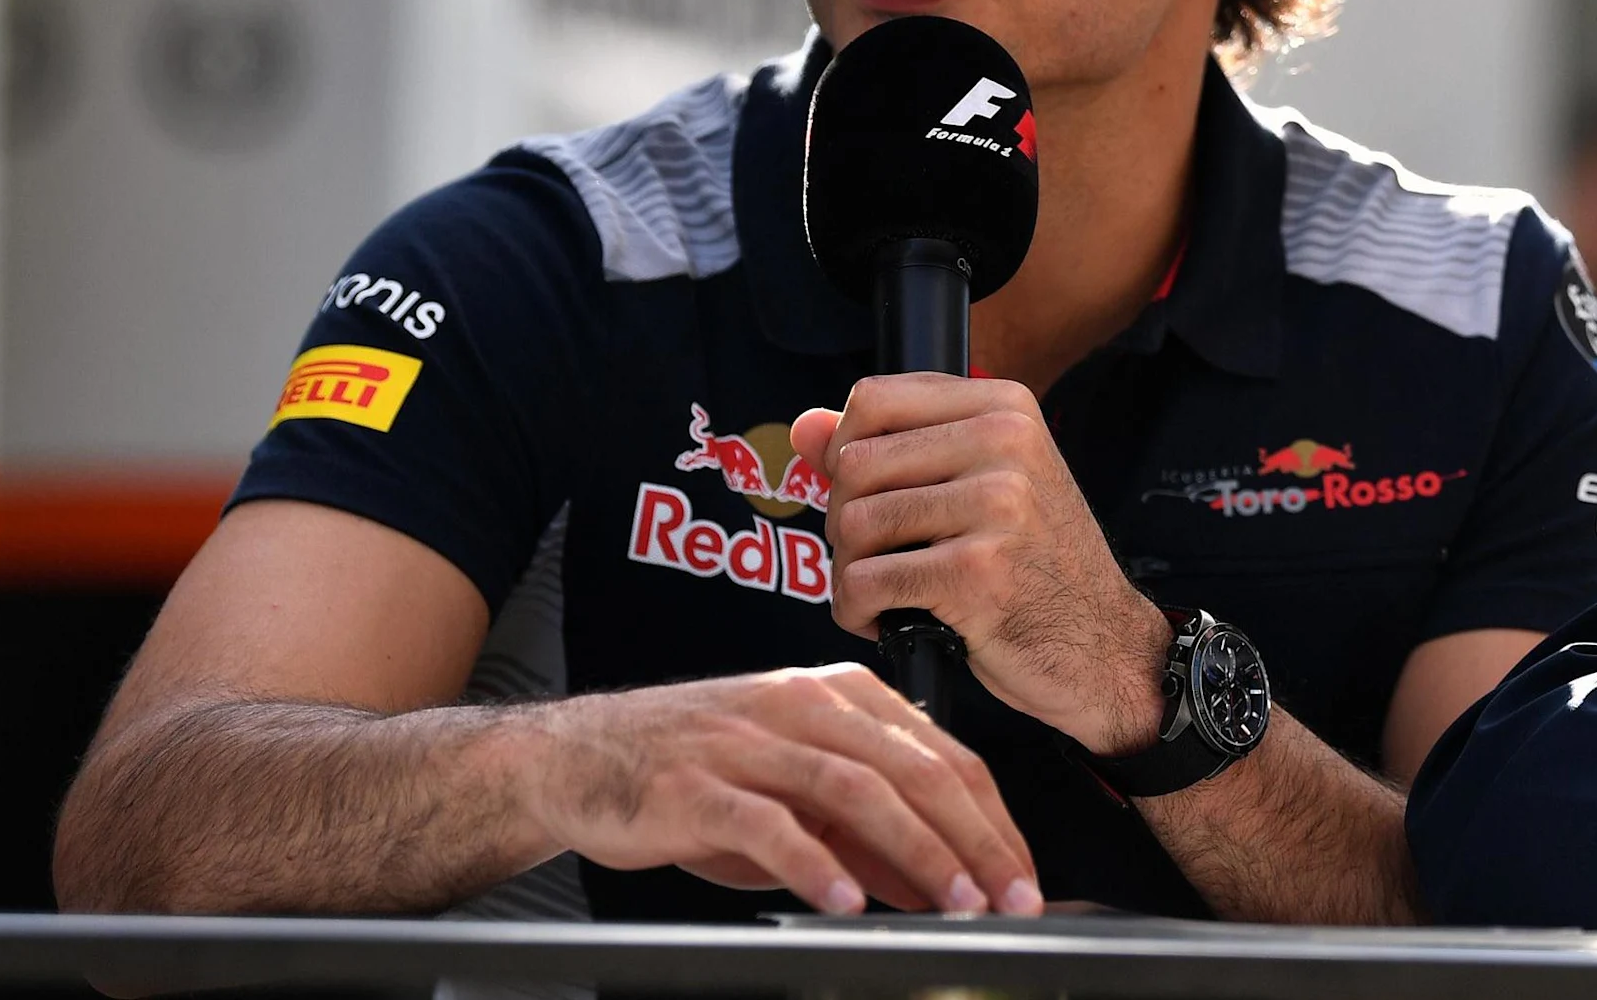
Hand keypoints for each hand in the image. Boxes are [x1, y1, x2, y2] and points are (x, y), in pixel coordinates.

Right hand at [522, 664, 1040, 915]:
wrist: (571, 756)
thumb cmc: (690, 770)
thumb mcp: (791, 793)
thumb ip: (865, 834)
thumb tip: (938, 884)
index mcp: (838, 694)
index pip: (942, 754)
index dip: (993, 819)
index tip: (1025, 875)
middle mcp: (801, 704)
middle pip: (913, 768)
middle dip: (974, 839)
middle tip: (1012, 896)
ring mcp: (748, 741)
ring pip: (855, 789)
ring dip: (916, 851)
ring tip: (954, 902)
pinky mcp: (694, 784)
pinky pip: (768, 823)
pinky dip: (814, 864)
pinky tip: (846, 903)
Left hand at [791, 376, 1172, 752]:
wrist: (1103, 644)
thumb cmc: (1035, 565)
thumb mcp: (980, 486)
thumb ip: (891, 450)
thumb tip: (804, 427)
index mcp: (1005, 407)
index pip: (874, 398)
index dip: (846, 450)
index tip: (868, 493)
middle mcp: (1005, 442)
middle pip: (854, 463)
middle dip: (844, 521)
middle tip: (878, 557)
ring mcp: (995, 505)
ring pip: (852, 524)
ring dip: (849, 572)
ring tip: (886, 592)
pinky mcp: (976, 571)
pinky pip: (864, 582)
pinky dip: (859, 613)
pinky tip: (890, 621)